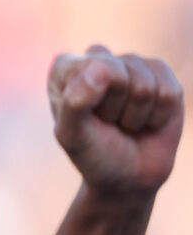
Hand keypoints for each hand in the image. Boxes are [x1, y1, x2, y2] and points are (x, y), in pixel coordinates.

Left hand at [49, 45, 183, 200]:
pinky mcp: (163, 75)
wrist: (127, 175)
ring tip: (125, 123)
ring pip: (144, 85)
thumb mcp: (72, 135)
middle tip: (107, 122)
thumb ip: (75, 102)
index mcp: (66, 69)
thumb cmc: (92, 152)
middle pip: (117, 72)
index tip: (84, 118)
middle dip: (114, 108)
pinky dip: (158, 116)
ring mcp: (133, 64)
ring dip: (136, 115)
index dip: (90, 101)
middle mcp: (99, 59)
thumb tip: (99, 67)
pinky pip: (169, 92)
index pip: (86, 67)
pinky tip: (147, 120)